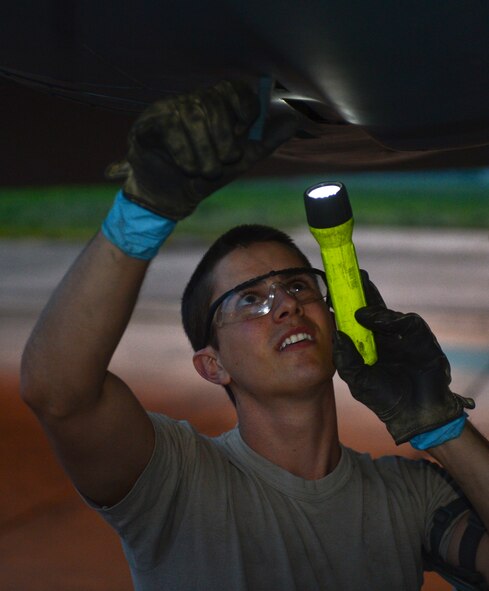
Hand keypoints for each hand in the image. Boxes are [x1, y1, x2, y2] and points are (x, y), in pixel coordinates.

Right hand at [107, 80, 296, 219]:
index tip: (245, 129)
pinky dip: (184, 153)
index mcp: (216, 108)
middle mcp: (192, 103)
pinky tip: (187, 168)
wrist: (170, 199)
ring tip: (204, 171)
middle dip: (224, 138)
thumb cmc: (204, 176)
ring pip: (193, 115)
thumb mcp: (240, 162)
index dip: (243, 105)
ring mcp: (169, 110)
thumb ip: (265, 142)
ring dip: (204, 151)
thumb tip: (294, 122)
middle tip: (222, 163)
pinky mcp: (148, 123)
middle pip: (213, 102)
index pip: (233, 88)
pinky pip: (171, 128)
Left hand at [333, 271, 474, 443]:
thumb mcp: (358, 381)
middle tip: (351, 275)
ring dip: (374, 307)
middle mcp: (382, 335)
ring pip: (387, 312)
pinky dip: (393, 320)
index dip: (344, 303)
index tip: (333, 290)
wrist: (416, 413)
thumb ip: (346, 360)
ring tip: (359, 311)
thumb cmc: (385, 399)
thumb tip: (336, 334)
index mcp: (366, 343)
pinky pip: (407, 322)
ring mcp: (401, 335)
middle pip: (371, 306)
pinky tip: (382, 322)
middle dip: (361, 291)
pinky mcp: (420, 337)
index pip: (353, 317)